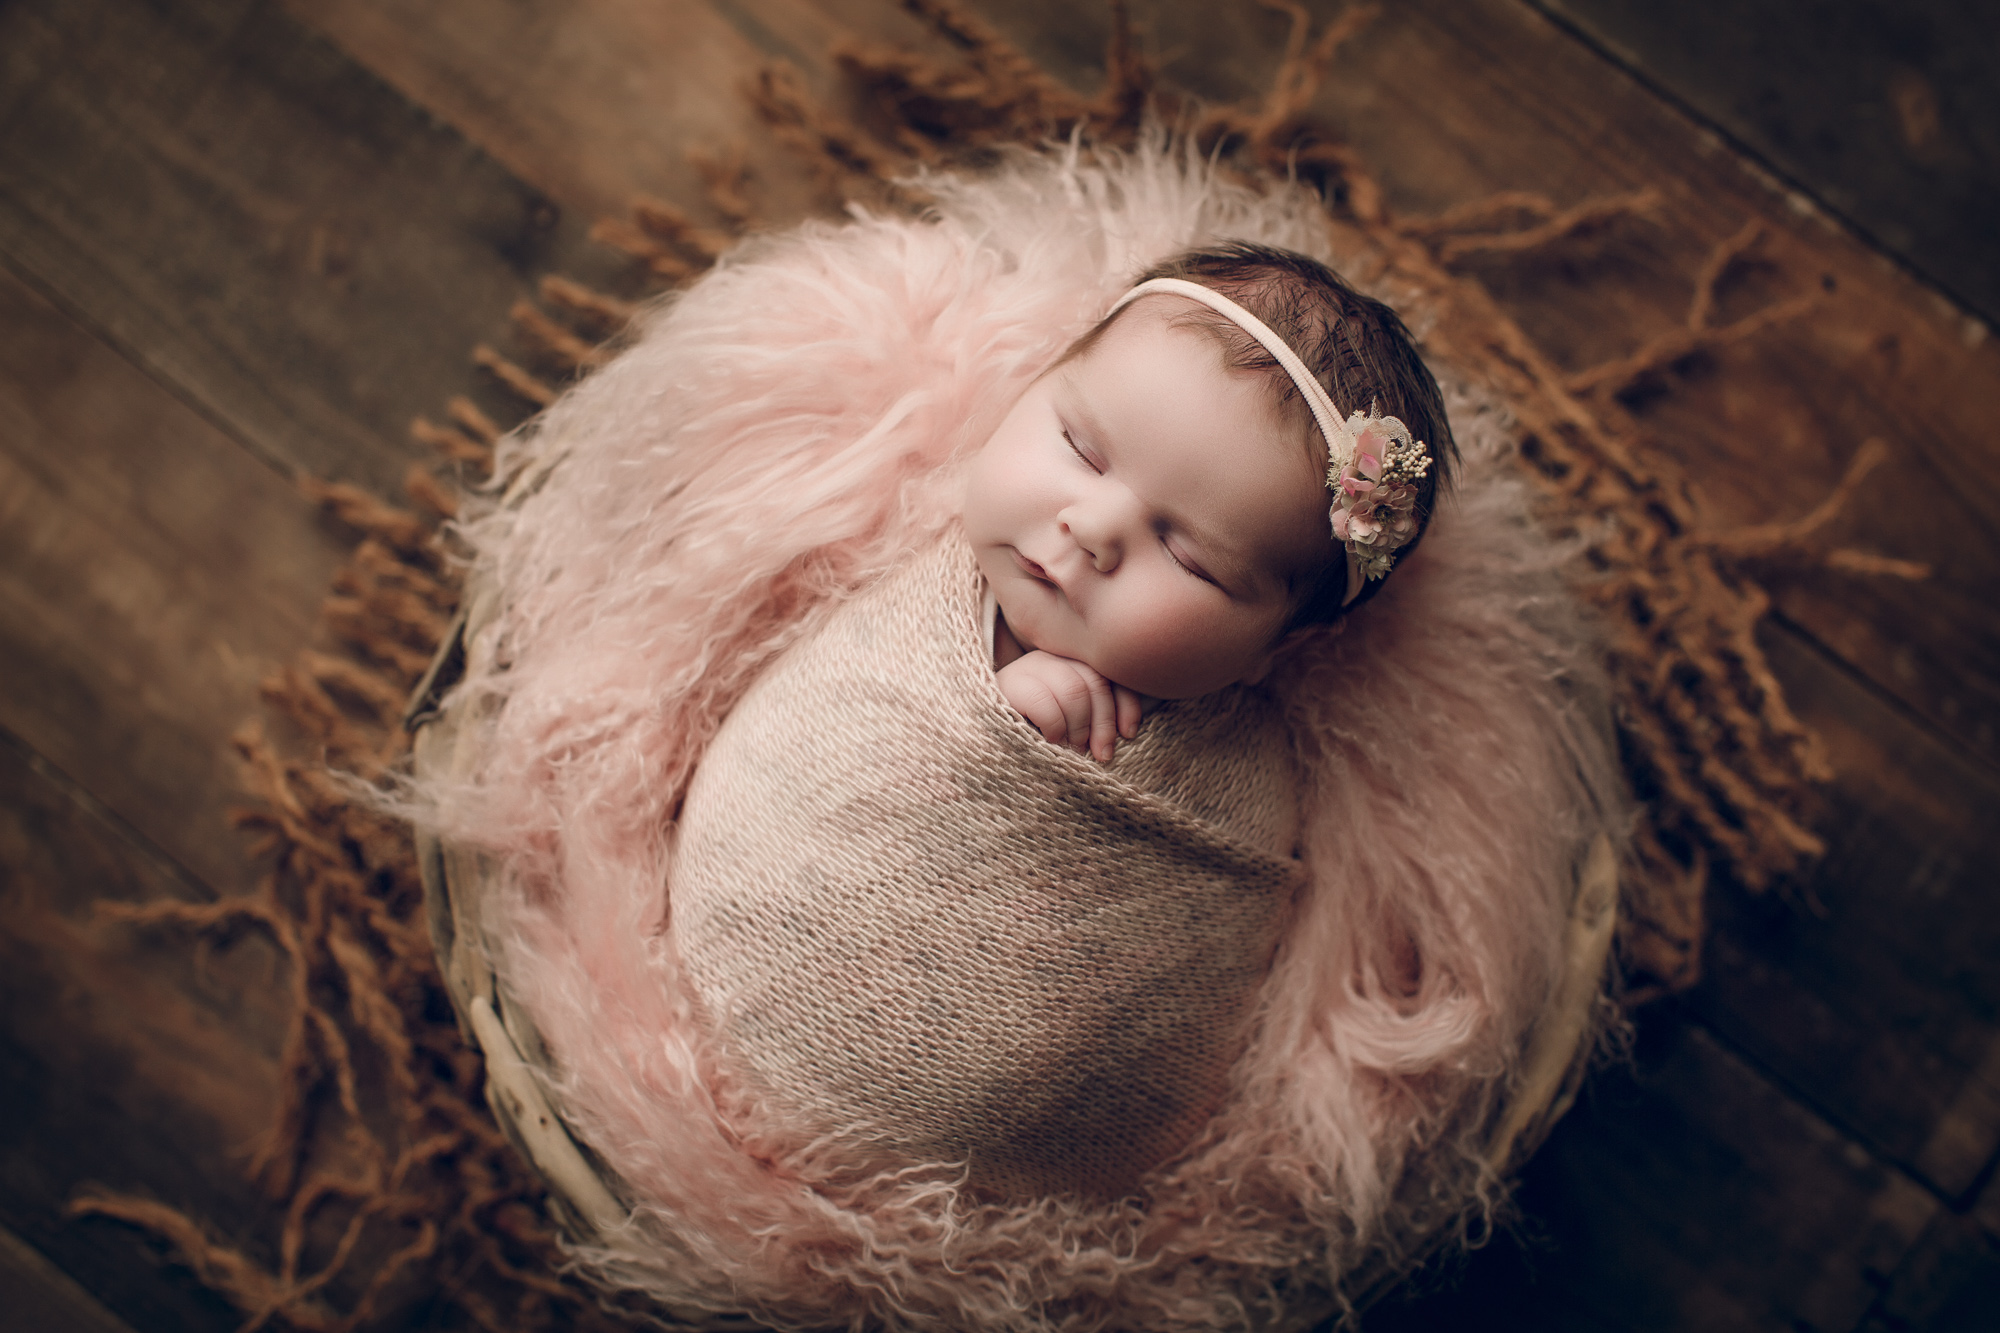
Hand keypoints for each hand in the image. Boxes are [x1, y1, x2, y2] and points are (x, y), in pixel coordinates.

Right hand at [996, 650, 1144, 761]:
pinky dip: (1054, 728)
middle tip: (1101, 753)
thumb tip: (1126, 732)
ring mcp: (1029, 666)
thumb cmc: (1035, 733)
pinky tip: (1048, 740)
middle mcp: (1052, 656)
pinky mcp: (1008, 684)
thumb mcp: (1072, 724)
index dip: (1127, 703)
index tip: (1128, 734)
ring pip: (1074, 690)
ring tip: (1072, 748)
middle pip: (1095, 681)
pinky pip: (1046, 703)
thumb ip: (1097, 716)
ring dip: (1079, 727)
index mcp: (1072, 661)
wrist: (983, 736)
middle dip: (1104, 722)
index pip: (1111, 672)